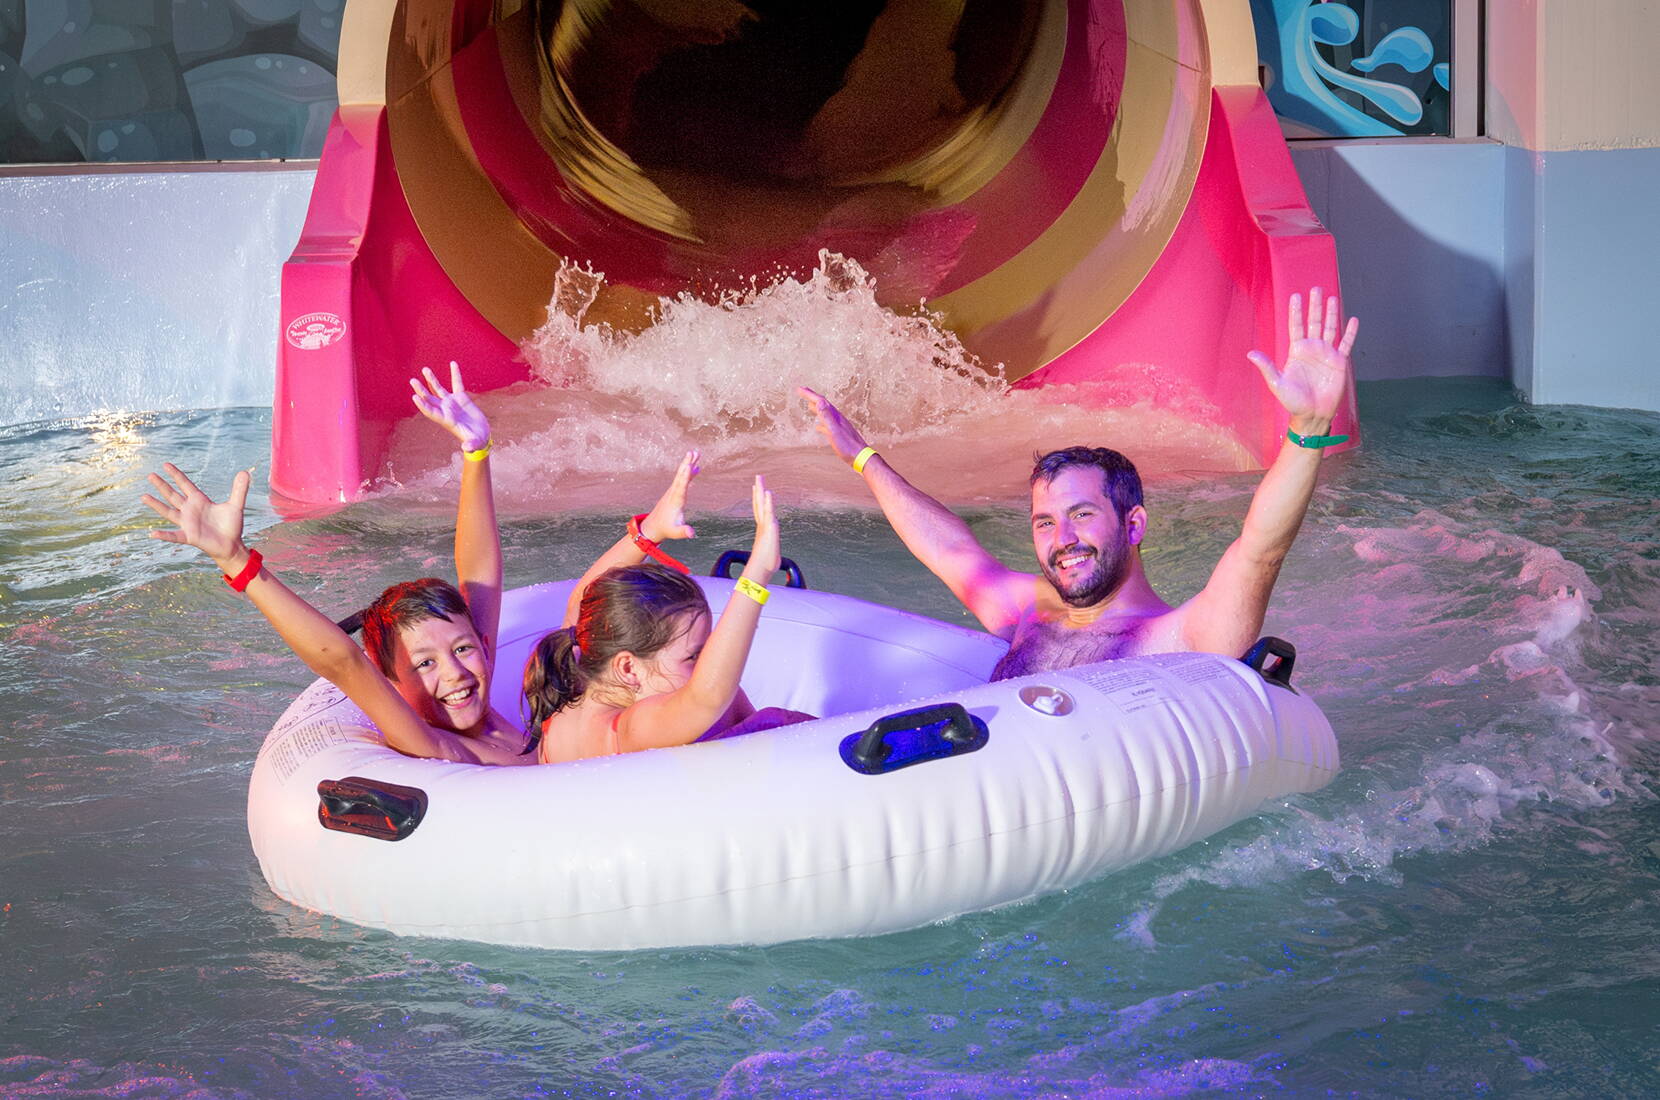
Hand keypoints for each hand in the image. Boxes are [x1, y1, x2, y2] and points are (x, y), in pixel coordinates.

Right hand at [142, 463, 250, 568]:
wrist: (232, 545)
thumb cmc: (231, 525)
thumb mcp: (236, 505)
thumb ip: (239, 489)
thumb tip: (245, 472)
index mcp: (199, 500)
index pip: (185, 484)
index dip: (176, 475)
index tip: (165, 464)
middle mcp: (190, 510)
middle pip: (173, 495)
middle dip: (162, 485)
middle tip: (150, 475)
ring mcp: (187, 523)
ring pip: (168, 512)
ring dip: (156, 505)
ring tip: (143, 496)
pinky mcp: (189, 536)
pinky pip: (174, 536)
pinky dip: (164, 535)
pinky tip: (153, 533)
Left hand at [411, 361, 490, 452]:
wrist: (481, 435)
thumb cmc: (476, 441)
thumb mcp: (473, 443)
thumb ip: (470, 445)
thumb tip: (467, 448)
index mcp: (446, 420)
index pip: (431, 412)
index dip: (423, 405)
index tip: (414, 397)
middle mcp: (445, 410)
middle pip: (430, 398)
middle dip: (421, 390)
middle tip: (412, 381)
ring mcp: (452, 403)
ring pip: (438, 389)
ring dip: (431, 380)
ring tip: (425, 369)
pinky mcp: (461, 398)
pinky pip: (457, 384)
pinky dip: (455, 374)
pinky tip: (453, 364)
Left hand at [640, 451, 699, 542]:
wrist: (654, 526)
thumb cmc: (666, 529)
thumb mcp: (675, 532)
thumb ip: (683, 532)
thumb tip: (692, 533)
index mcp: (675, 501)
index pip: (681, 487)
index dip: (685, 476)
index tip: (688, 466)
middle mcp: (673, 493)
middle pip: (681, 476)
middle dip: (686, 464)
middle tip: (692, 452)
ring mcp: (673, 491)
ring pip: (682, 475)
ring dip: (688, 464)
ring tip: (696, 452)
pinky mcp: (674, 492)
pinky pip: (683, 479)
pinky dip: (690, 472)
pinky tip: (696, 466)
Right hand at [745, 476, 780, 579]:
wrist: (762, 569)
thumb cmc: (766, 564)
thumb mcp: (770, 553)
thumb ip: (768, 551)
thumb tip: (766, 557)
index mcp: (763, 528)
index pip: (759, 510)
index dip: (758, 498)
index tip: (756, 488)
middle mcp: (763, 524)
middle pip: (759, 503)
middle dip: (758, 490)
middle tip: (758, 477)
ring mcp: (765, 525)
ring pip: (762, 505)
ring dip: (761, 491)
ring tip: (759, 479)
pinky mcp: (768, 528)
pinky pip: (768, 512)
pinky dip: (767, 502)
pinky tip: (768, 493)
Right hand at [798, 386, 869, 465]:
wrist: (860, 457)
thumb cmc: (847, 445)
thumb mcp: (834, 430)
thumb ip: (827, 416)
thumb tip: (820, 402)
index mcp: (835, 416)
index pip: (820, 401)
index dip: (809, 394)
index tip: (799, 389)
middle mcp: (837, 419)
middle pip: (823, 405)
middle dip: (812, 397)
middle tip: (802, 391)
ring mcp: (838, 426)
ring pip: (825, 414)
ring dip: (817, 408)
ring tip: (809, 405)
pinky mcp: (838, 434)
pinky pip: (827, 426)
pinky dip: (821, 423)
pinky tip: (818, 426)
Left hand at [1247, 288, 1358, 433]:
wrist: (1313, 415)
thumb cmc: (1293, 401)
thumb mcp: (1277, 384)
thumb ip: (1267, 367)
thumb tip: (1250, 354)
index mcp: (1296, 351)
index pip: (1296, 326)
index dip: (1296, 312)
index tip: (1296, 295)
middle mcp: (1312, 349)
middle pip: (1314, 322)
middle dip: (1314, 306)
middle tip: (1316, 288)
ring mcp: (1326, 354)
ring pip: (1330, 328)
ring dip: (1331, 313)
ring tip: (1332, 297)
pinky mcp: (1339, 362)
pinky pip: (1345, 344)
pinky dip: (1350, 332)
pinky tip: (1352, 319)